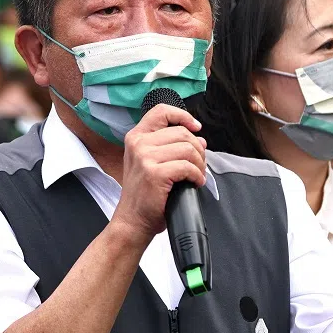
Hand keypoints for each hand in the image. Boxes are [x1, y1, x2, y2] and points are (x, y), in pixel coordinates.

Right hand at [112, 104, 206, 246]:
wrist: (133, 220)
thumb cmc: (144, 194)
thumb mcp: (149, 163)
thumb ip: (171, 147)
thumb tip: (200, 139)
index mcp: (136, 137)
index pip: (161, 111)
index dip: (183, 116)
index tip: (196, 127)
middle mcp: (138, 143)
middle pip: (182, 132)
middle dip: (198, 149)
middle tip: (198, 165)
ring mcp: (144, 158)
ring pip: (188, 149)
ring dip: (200, 164)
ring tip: (196, 176)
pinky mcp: (154, 173)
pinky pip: (187, 167)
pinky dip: (197, 176)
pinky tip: (194, 183)